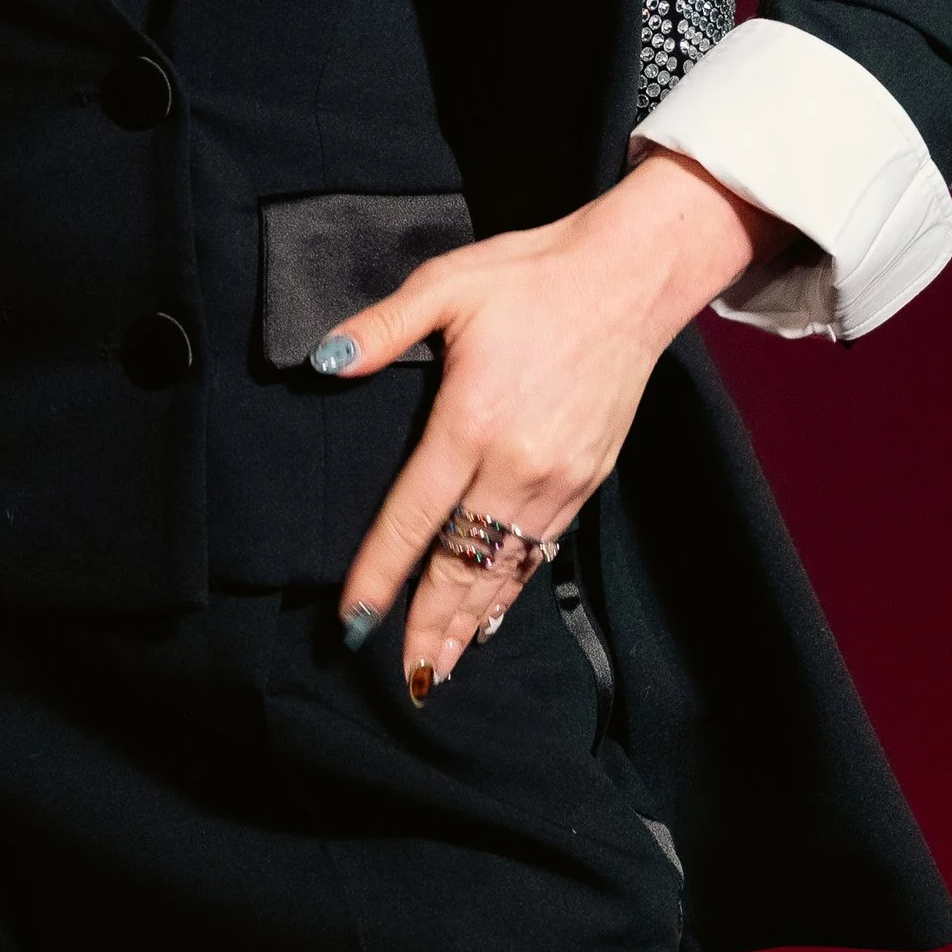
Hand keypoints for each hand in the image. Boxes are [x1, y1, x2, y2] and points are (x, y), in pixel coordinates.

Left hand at [323, 150, 779, 699]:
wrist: (628, 278)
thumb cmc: (531, 275)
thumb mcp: (446, 284)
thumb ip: (381, 329)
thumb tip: (322, 362)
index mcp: (474, 421)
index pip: (415, 516)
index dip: (381, 572)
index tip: (354, 620)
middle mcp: (519, 464)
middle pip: (464, 563)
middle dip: (429, 623)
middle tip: (404, 675)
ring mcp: (561, 477)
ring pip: (506, 567)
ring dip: (471, 618)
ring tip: (441, 665)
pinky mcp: (590, 478)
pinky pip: (543, 549)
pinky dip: (514, 587)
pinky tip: (493, 611)